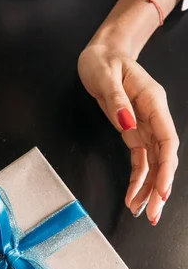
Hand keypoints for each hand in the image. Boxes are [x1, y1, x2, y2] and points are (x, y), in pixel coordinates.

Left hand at [78, 44, 178, 224]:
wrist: (101, 55)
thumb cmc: (103, 61)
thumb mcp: (106, 77)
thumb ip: (117, 101)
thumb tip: (127, 124)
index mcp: (152, 102)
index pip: (167, 140)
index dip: (167, 166)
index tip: (162, 190)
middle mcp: (153, 117)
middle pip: (163, 158)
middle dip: (159, 187)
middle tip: (153, 214)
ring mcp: (144, 127)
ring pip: (153, 164)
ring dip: (149, 189)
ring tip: (143, 212)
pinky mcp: (133, 133)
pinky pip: (139, 161)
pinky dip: (137, 180)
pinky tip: (133, 197)